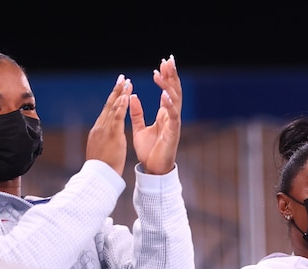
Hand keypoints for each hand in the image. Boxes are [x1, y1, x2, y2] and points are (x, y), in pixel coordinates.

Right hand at [86, 75, 131, 175]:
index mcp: (99, 131)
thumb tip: (107, 137)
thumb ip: (105, 140)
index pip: (107, 111)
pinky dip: (120, 106)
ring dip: (120, 94)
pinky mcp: (111, 135)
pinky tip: (125, 96)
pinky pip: (116, 117)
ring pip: (112, 108)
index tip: (119, 89)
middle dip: (116, 91)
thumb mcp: (103, 150)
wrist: (98, 177)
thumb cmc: (102, 168)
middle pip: (109, 105)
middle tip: (123, 78)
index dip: (113, 99)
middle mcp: (100, 127)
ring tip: (127, 82)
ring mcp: (104, 130)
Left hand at [130, 55, 182, 174]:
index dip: (165, 77)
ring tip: (165, 72)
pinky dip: (170, 105)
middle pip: (174, 91)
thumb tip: (132, 96)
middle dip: (172, 75)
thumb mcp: (139, 128)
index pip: (167, 91)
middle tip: (169, 59)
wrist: (153, 170)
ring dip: (170, 85)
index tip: (161, 63)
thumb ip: (137, 112)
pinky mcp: (173, 133)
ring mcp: (173, 124)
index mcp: (164, 115)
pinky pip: (173, 117)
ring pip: (175, 100)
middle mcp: (171, 117)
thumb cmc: (149, 151)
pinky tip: (165, 94)